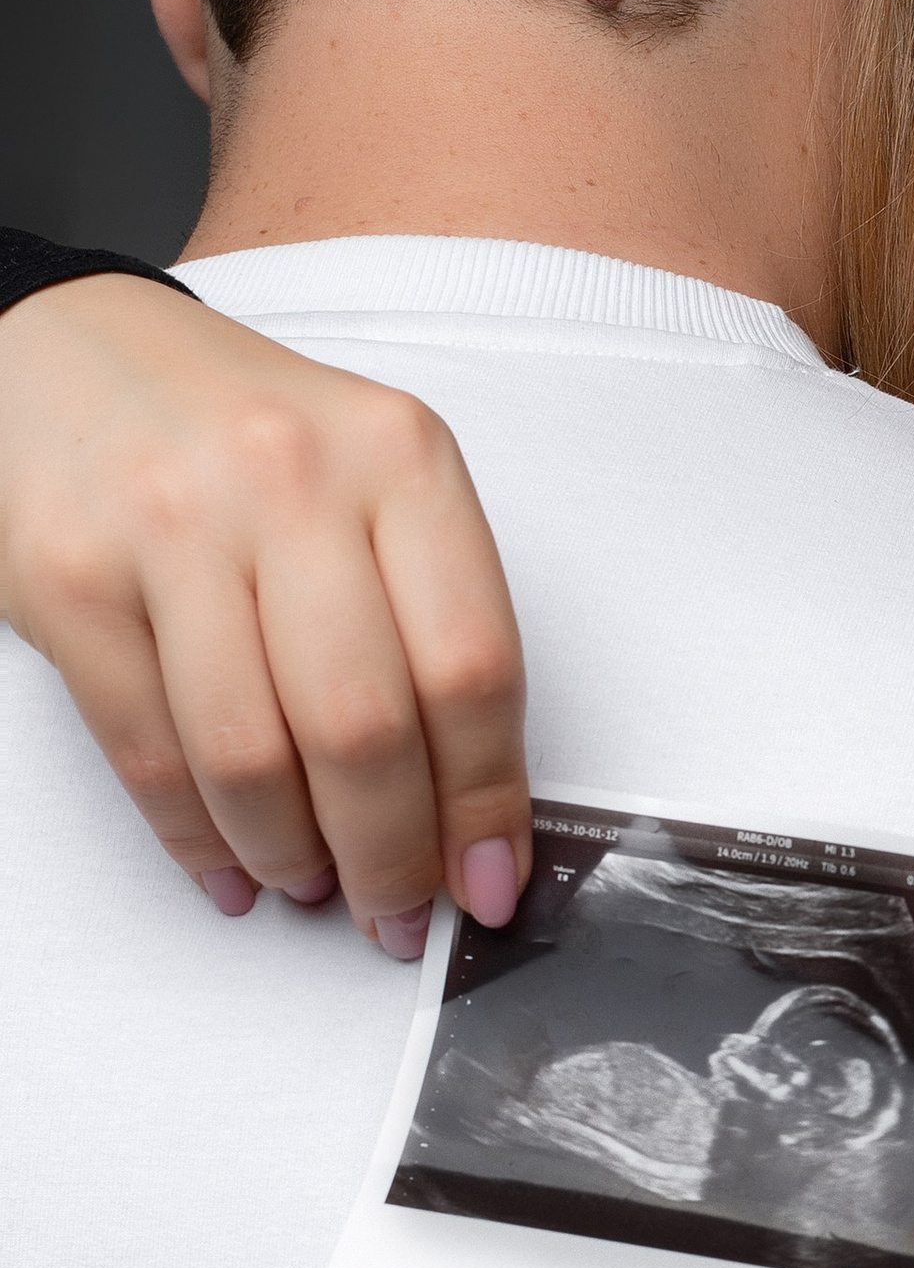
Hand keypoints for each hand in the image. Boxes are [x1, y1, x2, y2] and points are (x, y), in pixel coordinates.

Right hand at [0, 274, 528, 950]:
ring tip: (312, 886)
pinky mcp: (70, 578)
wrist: (69, 352)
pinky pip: (150, 752)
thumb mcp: (373, 481)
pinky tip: (230, 869)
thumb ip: (432, 621)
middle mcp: (290, 479)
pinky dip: (197, 841)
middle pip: (366, 728)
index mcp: (399, 456)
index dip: (486, 803)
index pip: (474, 666)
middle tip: (397, 914)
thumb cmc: (244, 437)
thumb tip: (470, 812)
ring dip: (292, 857)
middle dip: (390, 857)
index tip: (489, 881)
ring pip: (252, 757)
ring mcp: (170, 525)